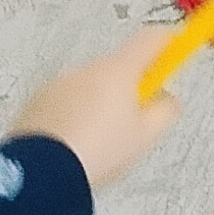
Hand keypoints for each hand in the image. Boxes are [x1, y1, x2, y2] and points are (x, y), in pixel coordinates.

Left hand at [10, 27, 179, 190]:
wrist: (41, 174)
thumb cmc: (96, 153)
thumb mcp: (146, 136)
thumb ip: (165, 110)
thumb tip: (167, 99)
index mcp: (118, 71)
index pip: (151, 39)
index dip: (168, 41)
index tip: (177, 46)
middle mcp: (86, 70)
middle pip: (119, 68)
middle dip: (130, 88)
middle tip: (134, 122)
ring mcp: (58, 85)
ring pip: (90, 88)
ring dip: (99, 105)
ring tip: (99, 143)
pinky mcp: (36, 103)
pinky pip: (65, 102)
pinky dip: (74, 116)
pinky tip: (75, 145)